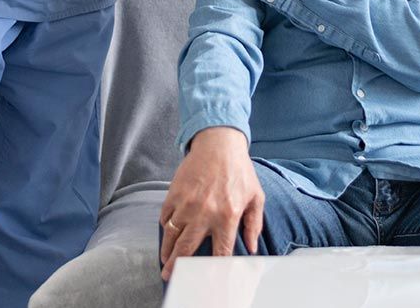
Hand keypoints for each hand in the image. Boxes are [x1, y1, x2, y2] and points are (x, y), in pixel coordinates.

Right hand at [159, 127, 263, 280]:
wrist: (219, 142)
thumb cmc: (239, 169)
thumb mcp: (256, 196)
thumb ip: (254, 224)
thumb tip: (251, 248)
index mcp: (227, 216)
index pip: (220, 253)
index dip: (213, 269)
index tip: (207, 277)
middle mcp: (205, 213)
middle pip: (187, 249)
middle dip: (177, 267)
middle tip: (171, 276)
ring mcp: (187, 203)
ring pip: (172, 235)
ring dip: (167, 251)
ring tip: (165, 260)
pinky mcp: (174, 192)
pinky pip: (164, 216)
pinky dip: (164, 227)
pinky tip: (166, 234)